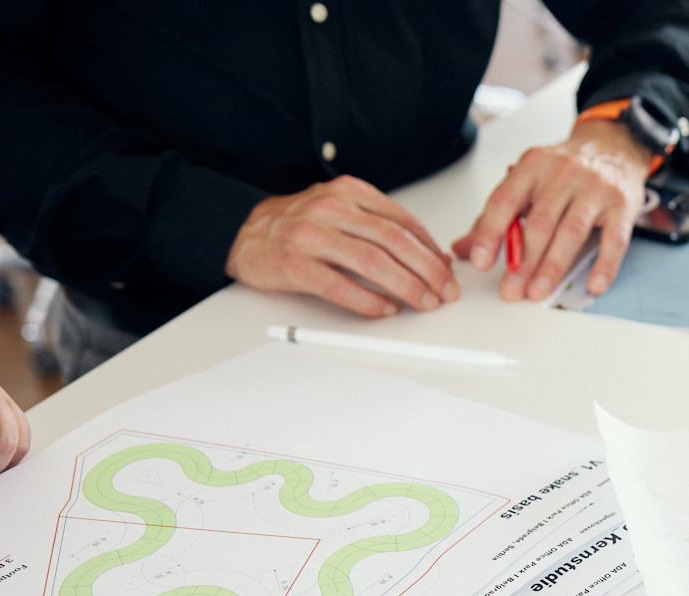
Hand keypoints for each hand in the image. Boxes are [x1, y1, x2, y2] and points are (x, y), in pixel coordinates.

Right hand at [225, 176, 457, 317]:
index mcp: (348, 192)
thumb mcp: (338, 208)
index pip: (403, 221)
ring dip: (407, 287)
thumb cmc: (296, 225)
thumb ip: (376, 224)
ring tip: (424, 303)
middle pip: (395, 241)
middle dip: (428, 270)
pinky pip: (340, 286)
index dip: (432, 249)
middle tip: (445, 291)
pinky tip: (386, 310)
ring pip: (374, 263)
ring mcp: (312, 235)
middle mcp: (332, 208)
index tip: (448, 269)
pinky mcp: (294, 264)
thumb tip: (425, 253)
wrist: (241, 231)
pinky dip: (368, 301)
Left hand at [453, 120, 650, 301]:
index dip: (491, 232)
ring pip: (571, 232)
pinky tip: (593, 284)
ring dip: (553, 267)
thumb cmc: (566, 170)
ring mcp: (595, 188)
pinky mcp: (621, 204)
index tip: (481, 261)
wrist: (613, 146)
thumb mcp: (528, 182)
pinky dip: (604, 265)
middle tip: (511, 290)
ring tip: (538, 291)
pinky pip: (614, 239)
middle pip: (539, 222)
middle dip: (523, 261)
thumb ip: (498, 216)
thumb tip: (465, 248)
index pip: (506, 199)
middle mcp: (563, 173)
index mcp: (533, 166)